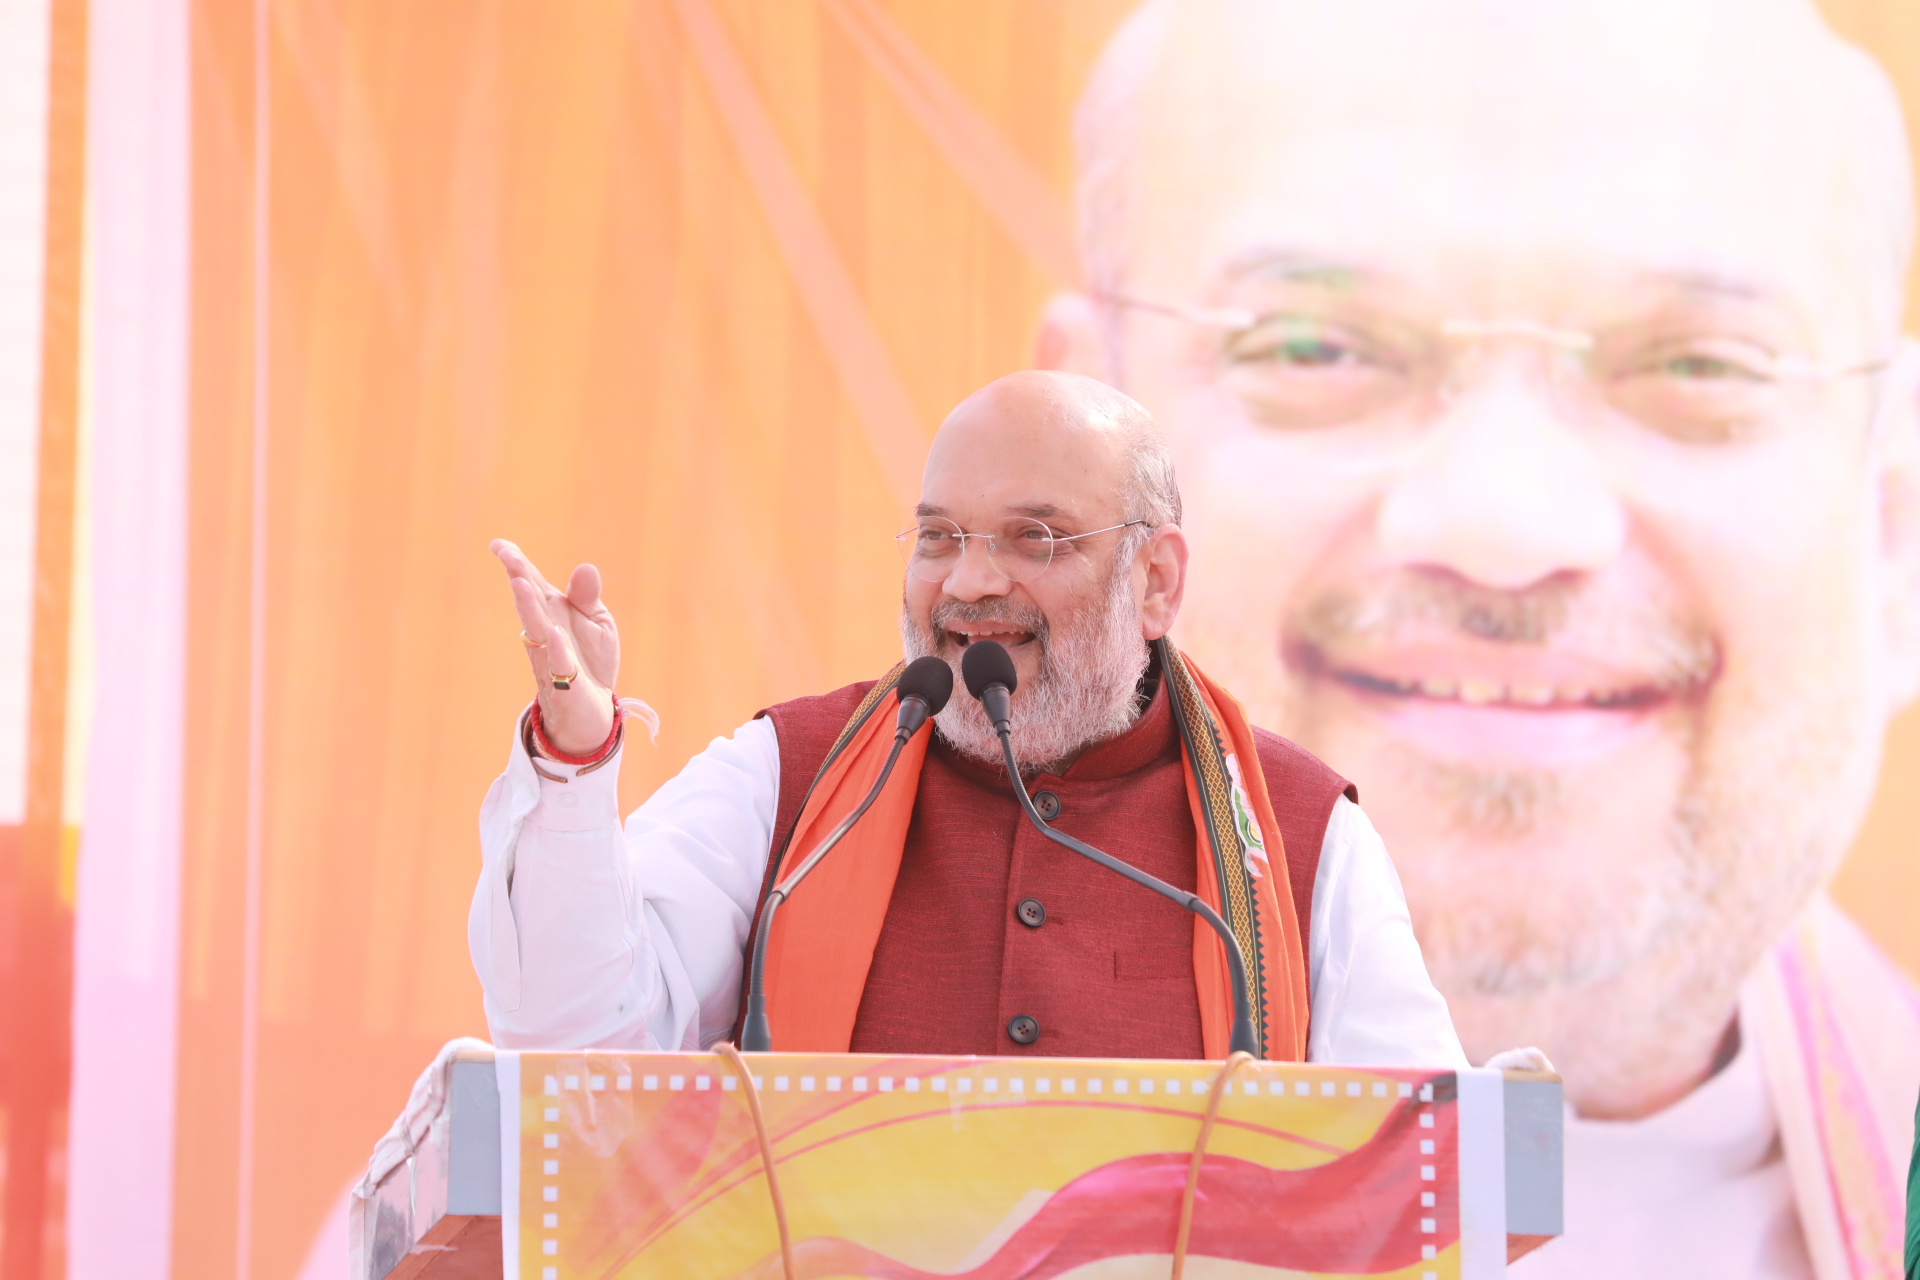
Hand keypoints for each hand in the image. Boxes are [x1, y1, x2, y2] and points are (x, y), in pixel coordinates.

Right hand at [492, 539, 618, 755]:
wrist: (592, 712)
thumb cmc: (589, 663)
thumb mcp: (595, 623)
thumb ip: (587, 597)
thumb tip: (585, 567)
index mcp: (551, 613)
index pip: (531, 585)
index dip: (516, 564)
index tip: (498, 545)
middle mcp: (545, 633)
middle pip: (529, 602)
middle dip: (519, 577)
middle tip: (506, 553)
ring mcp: (552, 657)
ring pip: (537, 630)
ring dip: (528, 607)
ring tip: (519, 582)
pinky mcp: (565, 683)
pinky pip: (559, 665)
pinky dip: (556, 649)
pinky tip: (553, 634)